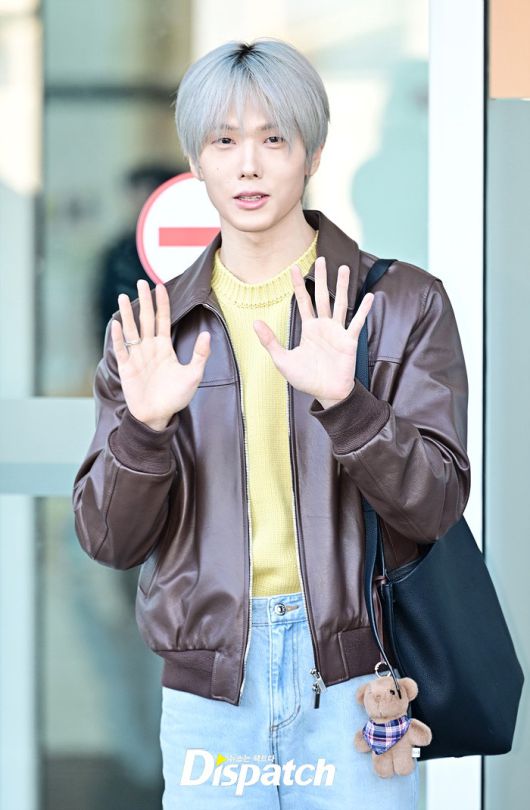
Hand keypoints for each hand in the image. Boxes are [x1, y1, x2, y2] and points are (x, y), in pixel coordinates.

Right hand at [111, 279, 210, 428]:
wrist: (158, 415)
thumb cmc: (176, 397)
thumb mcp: (194, 375)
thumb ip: (200, 354)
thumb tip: (207, 334)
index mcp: (164, 348)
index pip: (162, 320)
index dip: (162, 303)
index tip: (160, 286)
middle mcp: (149, 348)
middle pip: (145, 319)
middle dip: (143, 301)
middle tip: (140, 282)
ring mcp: (137, 357)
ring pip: (131, 330)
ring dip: (127, 314)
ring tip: (122, 296)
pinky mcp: (126, 367)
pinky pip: (121, 349)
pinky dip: (118, 337)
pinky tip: (116, 323)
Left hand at [252, 256, 373, 406]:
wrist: (326, 394)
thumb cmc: (306, 379)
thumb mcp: (282, 360)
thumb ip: (270, 341)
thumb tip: (255, 322)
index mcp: (309, 329)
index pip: (303, 301)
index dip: (298, 285)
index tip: (293, 268)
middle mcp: (324, 326)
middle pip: (322, 297)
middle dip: (321, 278)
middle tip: (322, 259)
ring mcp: (338, 332)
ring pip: (340, 304)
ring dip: (341, 287)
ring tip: (343, 268)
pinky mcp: (349, 341)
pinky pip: (356, 323)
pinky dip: (363, 310)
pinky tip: (368, 296)